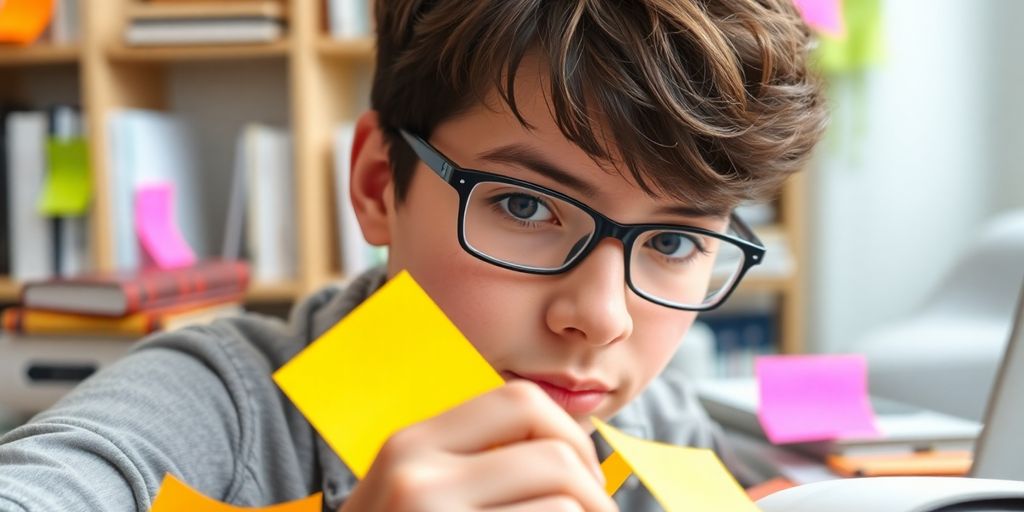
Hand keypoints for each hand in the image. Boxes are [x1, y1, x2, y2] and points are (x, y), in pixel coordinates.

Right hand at [338, 380, 617, 511]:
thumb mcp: (411, 488)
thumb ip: (469, 460)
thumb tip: (572, 448)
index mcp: (411, 444)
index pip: (518, 401)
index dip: (568, 432)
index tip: (580, 472)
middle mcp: (418, 479)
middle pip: (553, 453)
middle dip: (593, 486)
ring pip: (562, 504)